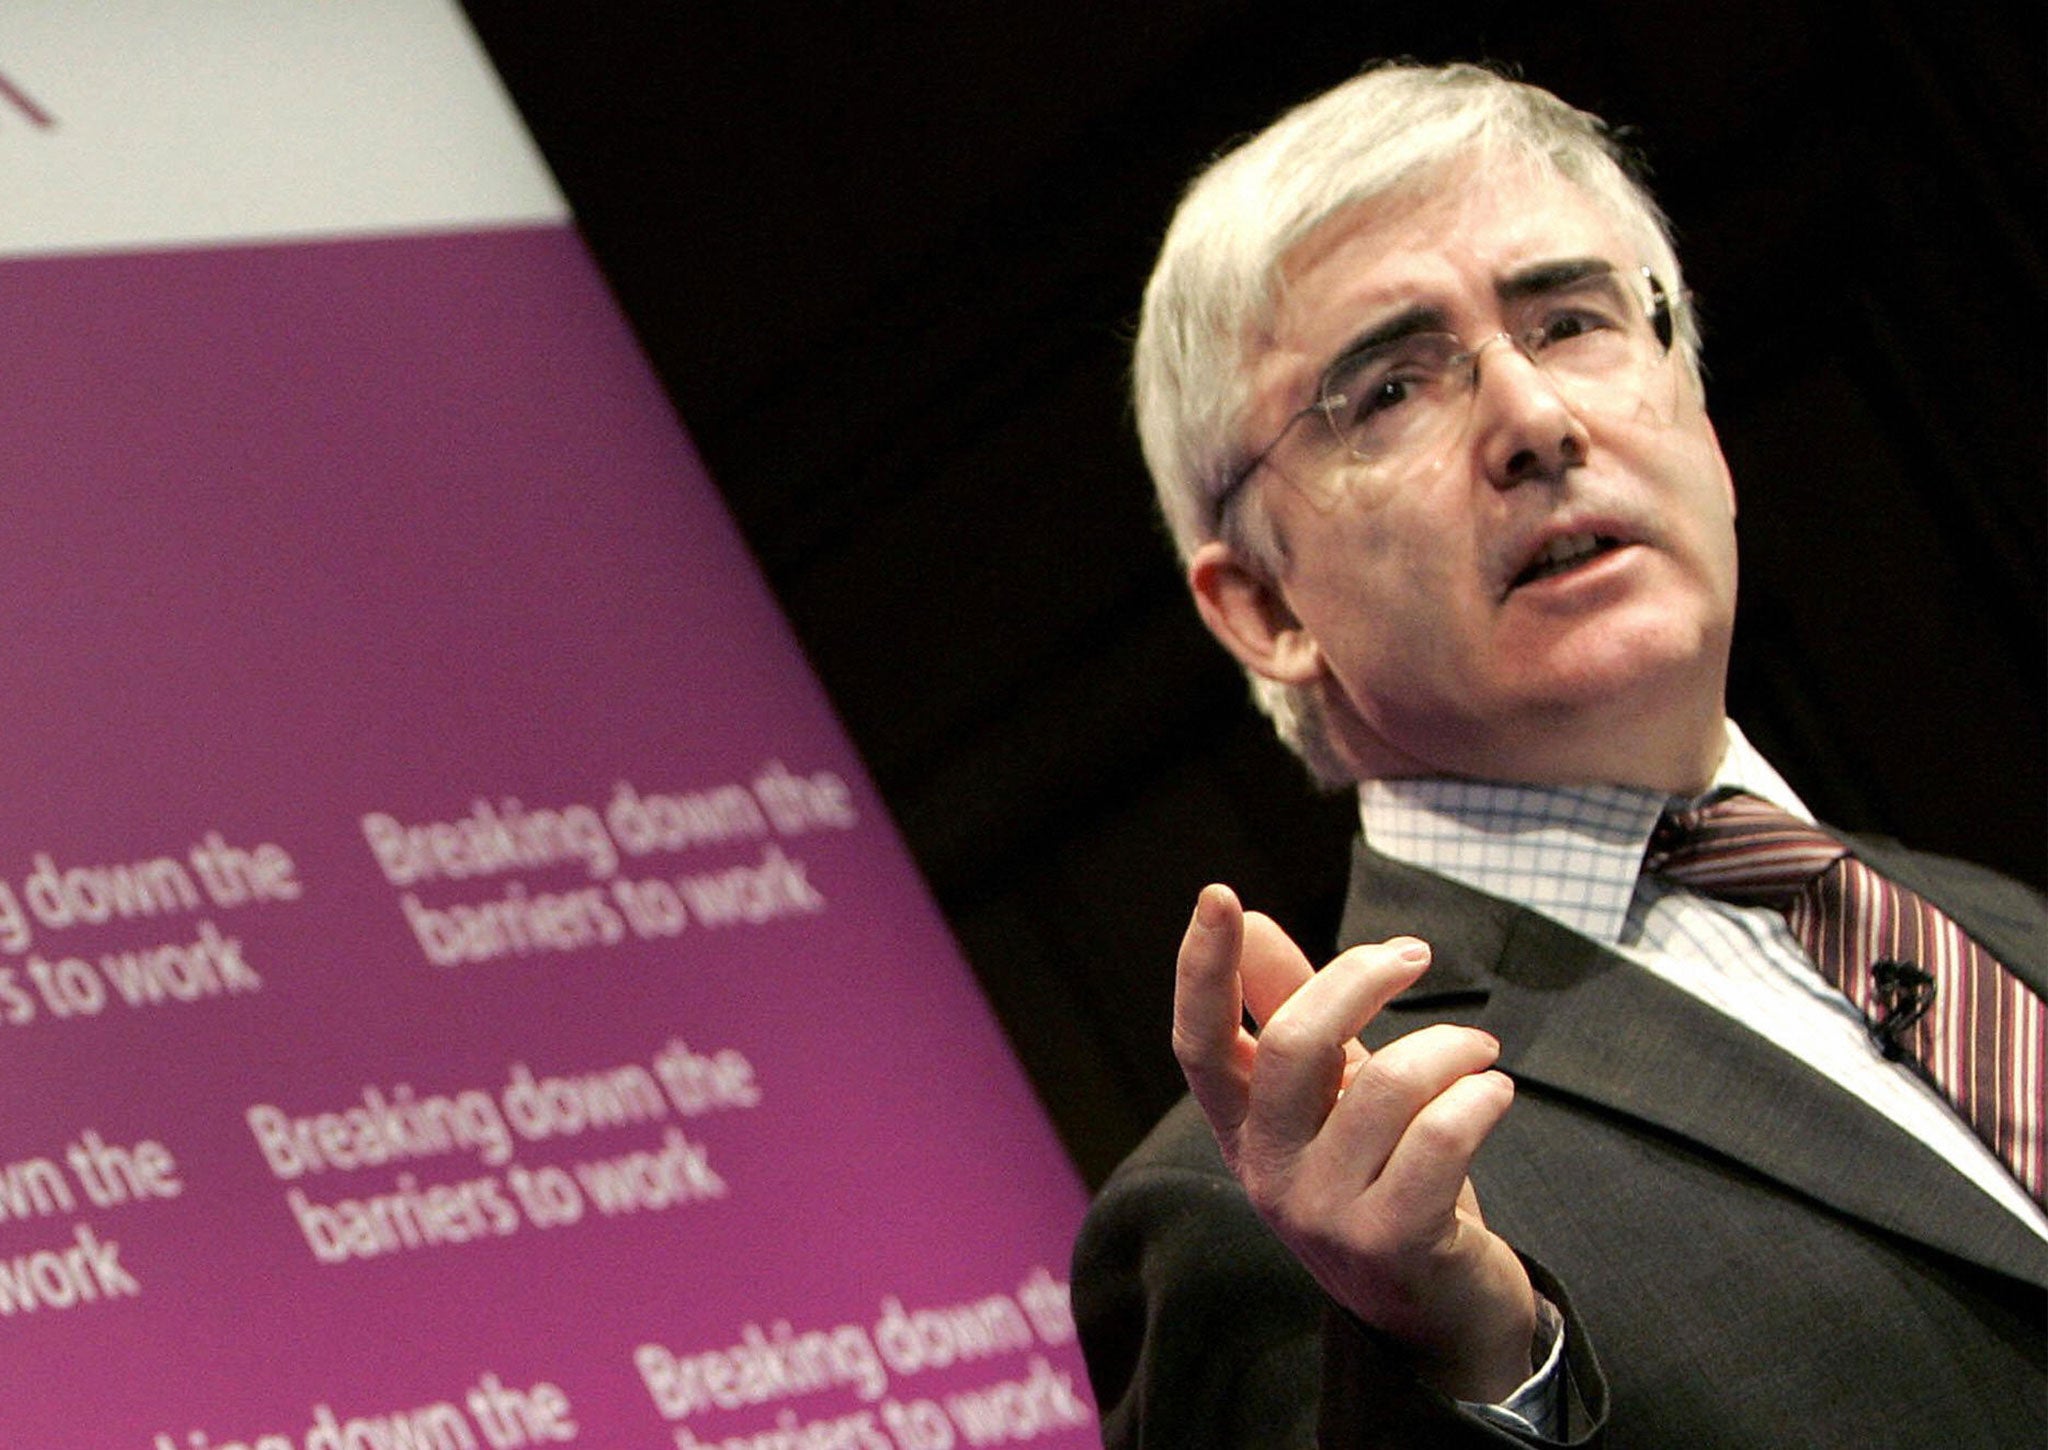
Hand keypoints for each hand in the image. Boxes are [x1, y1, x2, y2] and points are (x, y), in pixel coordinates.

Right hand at [1171, 883, 1536, 1402]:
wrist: (1440, 1314)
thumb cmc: (1385, 1180)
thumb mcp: (1334, 1094)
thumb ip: (1290, 1010)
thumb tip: (1250, 922)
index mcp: (1243, 1129)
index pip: (1200, 1043)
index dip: (1202, 969)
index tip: (1219, 894)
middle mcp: (1268, 1172)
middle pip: (1292, 1045)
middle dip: (1358, 979)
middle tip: (1414, 955)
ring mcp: (1324, 1214)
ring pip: (1386, 1086)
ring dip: (1450, 1046)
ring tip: (1481, 1053)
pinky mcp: (1392, 1244)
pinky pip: (1440, 1139)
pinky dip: (1479, 1098)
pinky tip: (1495, 1093)